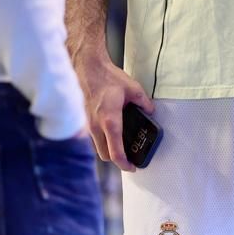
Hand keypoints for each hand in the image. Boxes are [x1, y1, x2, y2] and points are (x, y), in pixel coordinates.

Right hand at [73, 50, 154, 171]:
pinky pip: (92, 136)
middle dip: (116, 159)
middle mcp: (96, 126)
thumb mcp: (132, 88)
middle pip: (105, 155)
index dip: (124, 164)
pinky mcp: (82, 119)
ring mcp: (87, 124)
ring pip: (97, 146)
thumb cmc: (106, 77)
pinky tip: (109, 130)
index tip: (132, 167)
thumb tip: (150, 111)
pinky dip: (101, 139)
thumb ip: (144, 103)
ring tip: (120, 143)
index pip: (115, 152)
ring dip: (108, 149)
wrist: (87, 67)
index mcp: (110, 121)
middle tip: (128, 157)